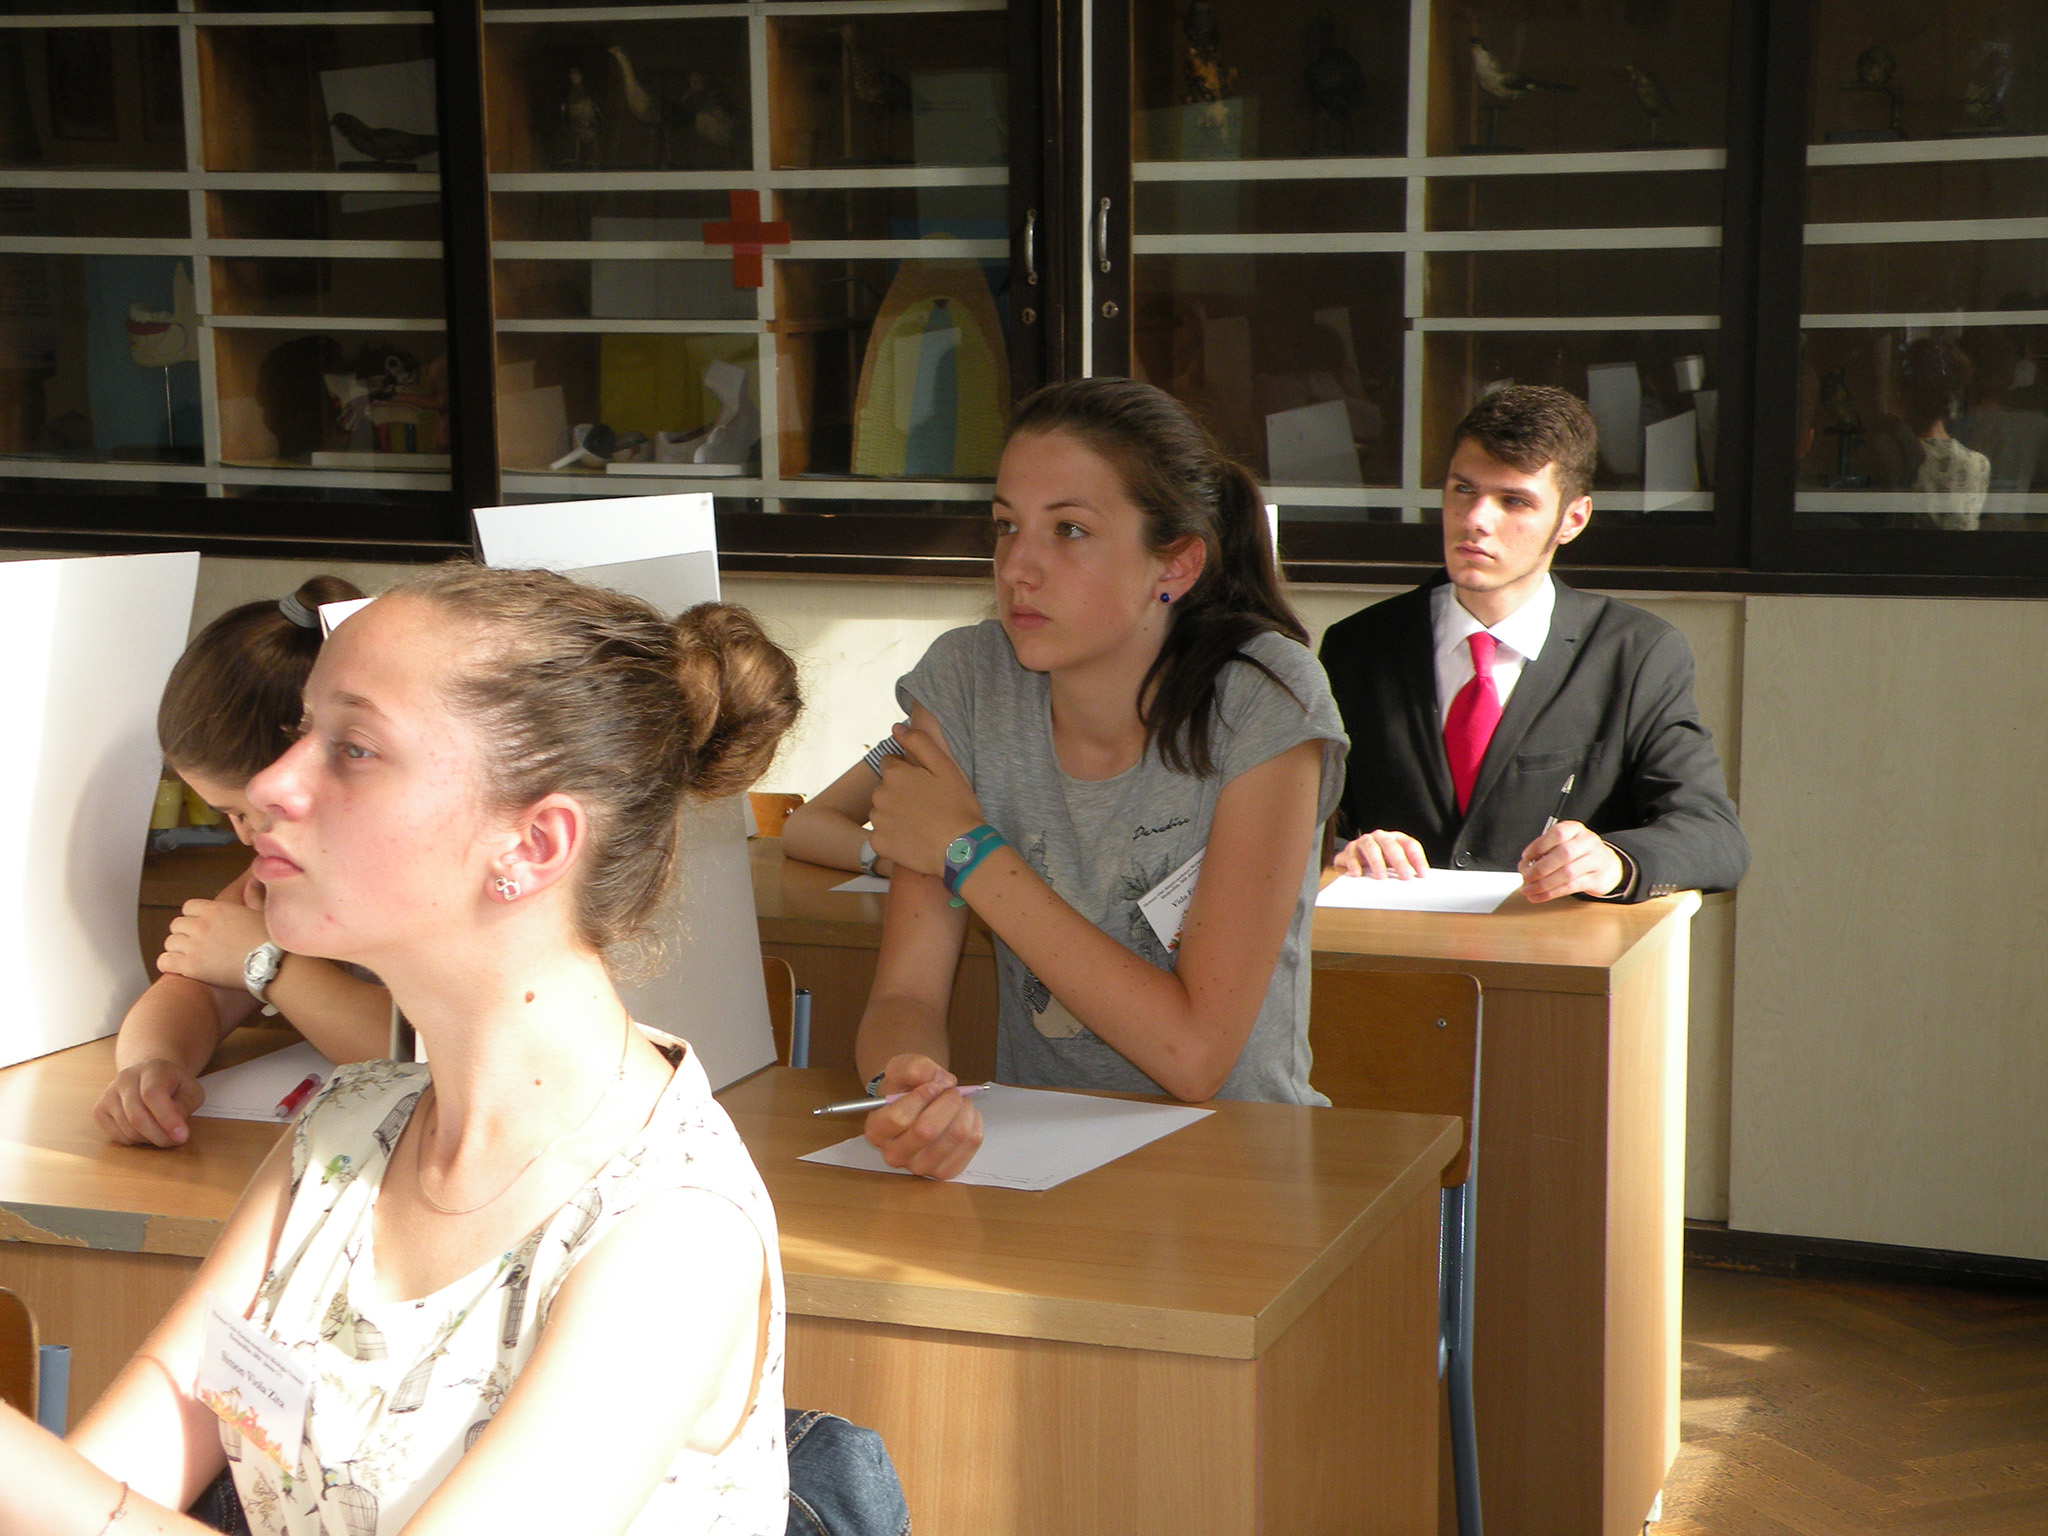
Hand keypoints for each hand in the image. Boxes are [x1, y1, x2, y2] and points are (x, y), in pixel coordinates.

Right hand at [94, 1058, 204, 1146]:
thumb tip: (175, 1130)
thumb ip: (184, 1106)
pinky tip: (146, 1131)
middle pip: (137, 1116)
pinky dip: (135, 1141)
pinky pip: (117, 1136)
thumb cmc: (173, 1085)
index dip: (167, 1118)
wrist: (149, 1077)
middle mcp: (125, 1078)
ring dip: (150, 1139)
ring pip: (127, 1129)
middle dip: (160, 1135)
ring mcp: (108, 1094)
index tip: (182, 1136)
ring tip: (163, 1133)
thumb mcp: (190, 1090)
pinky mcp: (99, 1110)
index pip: (153, 1094)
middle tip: (176, 1141)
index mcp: (151, 1068)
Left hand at [158, 898, 271, 989]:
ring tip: (191, 956)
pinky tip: (180, 967)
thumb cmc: (270, 940)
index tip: (202, 925)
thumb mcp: (262, 912)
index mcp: (215, 909)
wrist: (271, 965)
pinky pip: (165, 961)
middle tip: (197, 943)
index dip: (194, 916)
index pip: (188, 907)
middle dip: (185, 933)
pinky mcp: (191, 966)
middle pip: (176, 924)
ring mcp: (194, 945)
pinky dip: (169, 963)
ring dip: (179, 949)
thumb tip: (253, 881)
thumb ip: (253, 895)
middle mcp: (201, 925)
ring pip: (170, 942)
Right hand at [862, 1054, 983, 1179]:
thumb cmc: (905, 1087)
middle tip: (952, 1090)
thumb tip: (943, 1081)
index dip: (922, 1097)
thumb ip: (916, 1067)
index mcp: (877, 1130)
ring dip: (964, 1109)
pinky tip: (965, 1115)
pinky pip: (972, 1142)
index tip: (934, 1085)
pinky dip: (975, 1121)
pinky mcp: (945, 1171)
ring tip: (959, 1101)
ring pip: (955, 1135)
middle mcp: (894, 1154)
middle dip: (948, 1102)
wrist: (915, 1103)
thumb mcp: (901, 1067)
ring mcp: (920, 1167)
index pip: (899, 1118)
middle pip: (927, 1131)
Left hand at [868, 723, 988, 879]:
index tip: (925, 785)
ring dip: (896, 813)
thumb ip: (919, 742)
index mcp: (894, 774)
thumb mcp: (945, 767)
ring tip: (922, 823)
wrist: (961, 850)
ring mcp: (878, 821)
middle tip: (927, 805)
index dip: (909, 772)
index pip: (890, 764)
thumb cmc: (957, 806)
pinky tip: (914, 838)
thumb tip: (897, 728)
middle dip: (901, 792)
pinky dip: (894, 836)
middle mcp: (880, 795)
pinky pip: (882, 835)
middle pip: (886, 787)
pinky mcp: (879, 843)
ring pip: (883, 810)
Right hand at [1334, 829, 1429, 878]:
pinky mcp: (1348, 851)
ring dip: (1377, 863)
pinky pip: (1351, 856)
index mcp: (1395, 839)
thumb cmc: (1378, 863)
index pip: (1410, 845)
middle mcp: (1380, 837)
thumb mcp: (1393, 865)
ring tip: (1382, 877)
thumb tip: (1418, 882)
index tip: (1423, 874)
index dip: (1418, 859)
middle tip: (1406, 876)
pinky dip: (1354, 865)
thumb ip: (1405, 871)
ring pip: (1371, 848)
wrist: (1352, 860)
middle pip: (1391, 846)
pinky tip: (1358, 874)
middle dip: (1400, 862)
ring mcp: (1363, 842)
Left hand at [1517, 821, 1624, 902]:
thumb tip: (1525, 866)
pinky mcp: (1596, 879)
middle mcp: (1587, 842)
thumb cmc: (1578, 853)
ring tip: (1529, 890)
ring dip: (1544, 884)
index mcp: (1575, 829)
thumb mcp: (1563, 843)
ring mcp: (1595, 860)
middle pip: (1563, 855)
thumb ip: (1544, 851)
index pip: (1557, 834)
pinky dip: (1552, 893)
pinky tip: (1540, 896)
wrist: (1606, 864)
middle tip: (1526, 878)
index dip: (1538, 846)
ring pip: (1567, 873)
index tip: (1525, 858)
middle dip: (1540, 869)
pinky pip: (1571, 887)